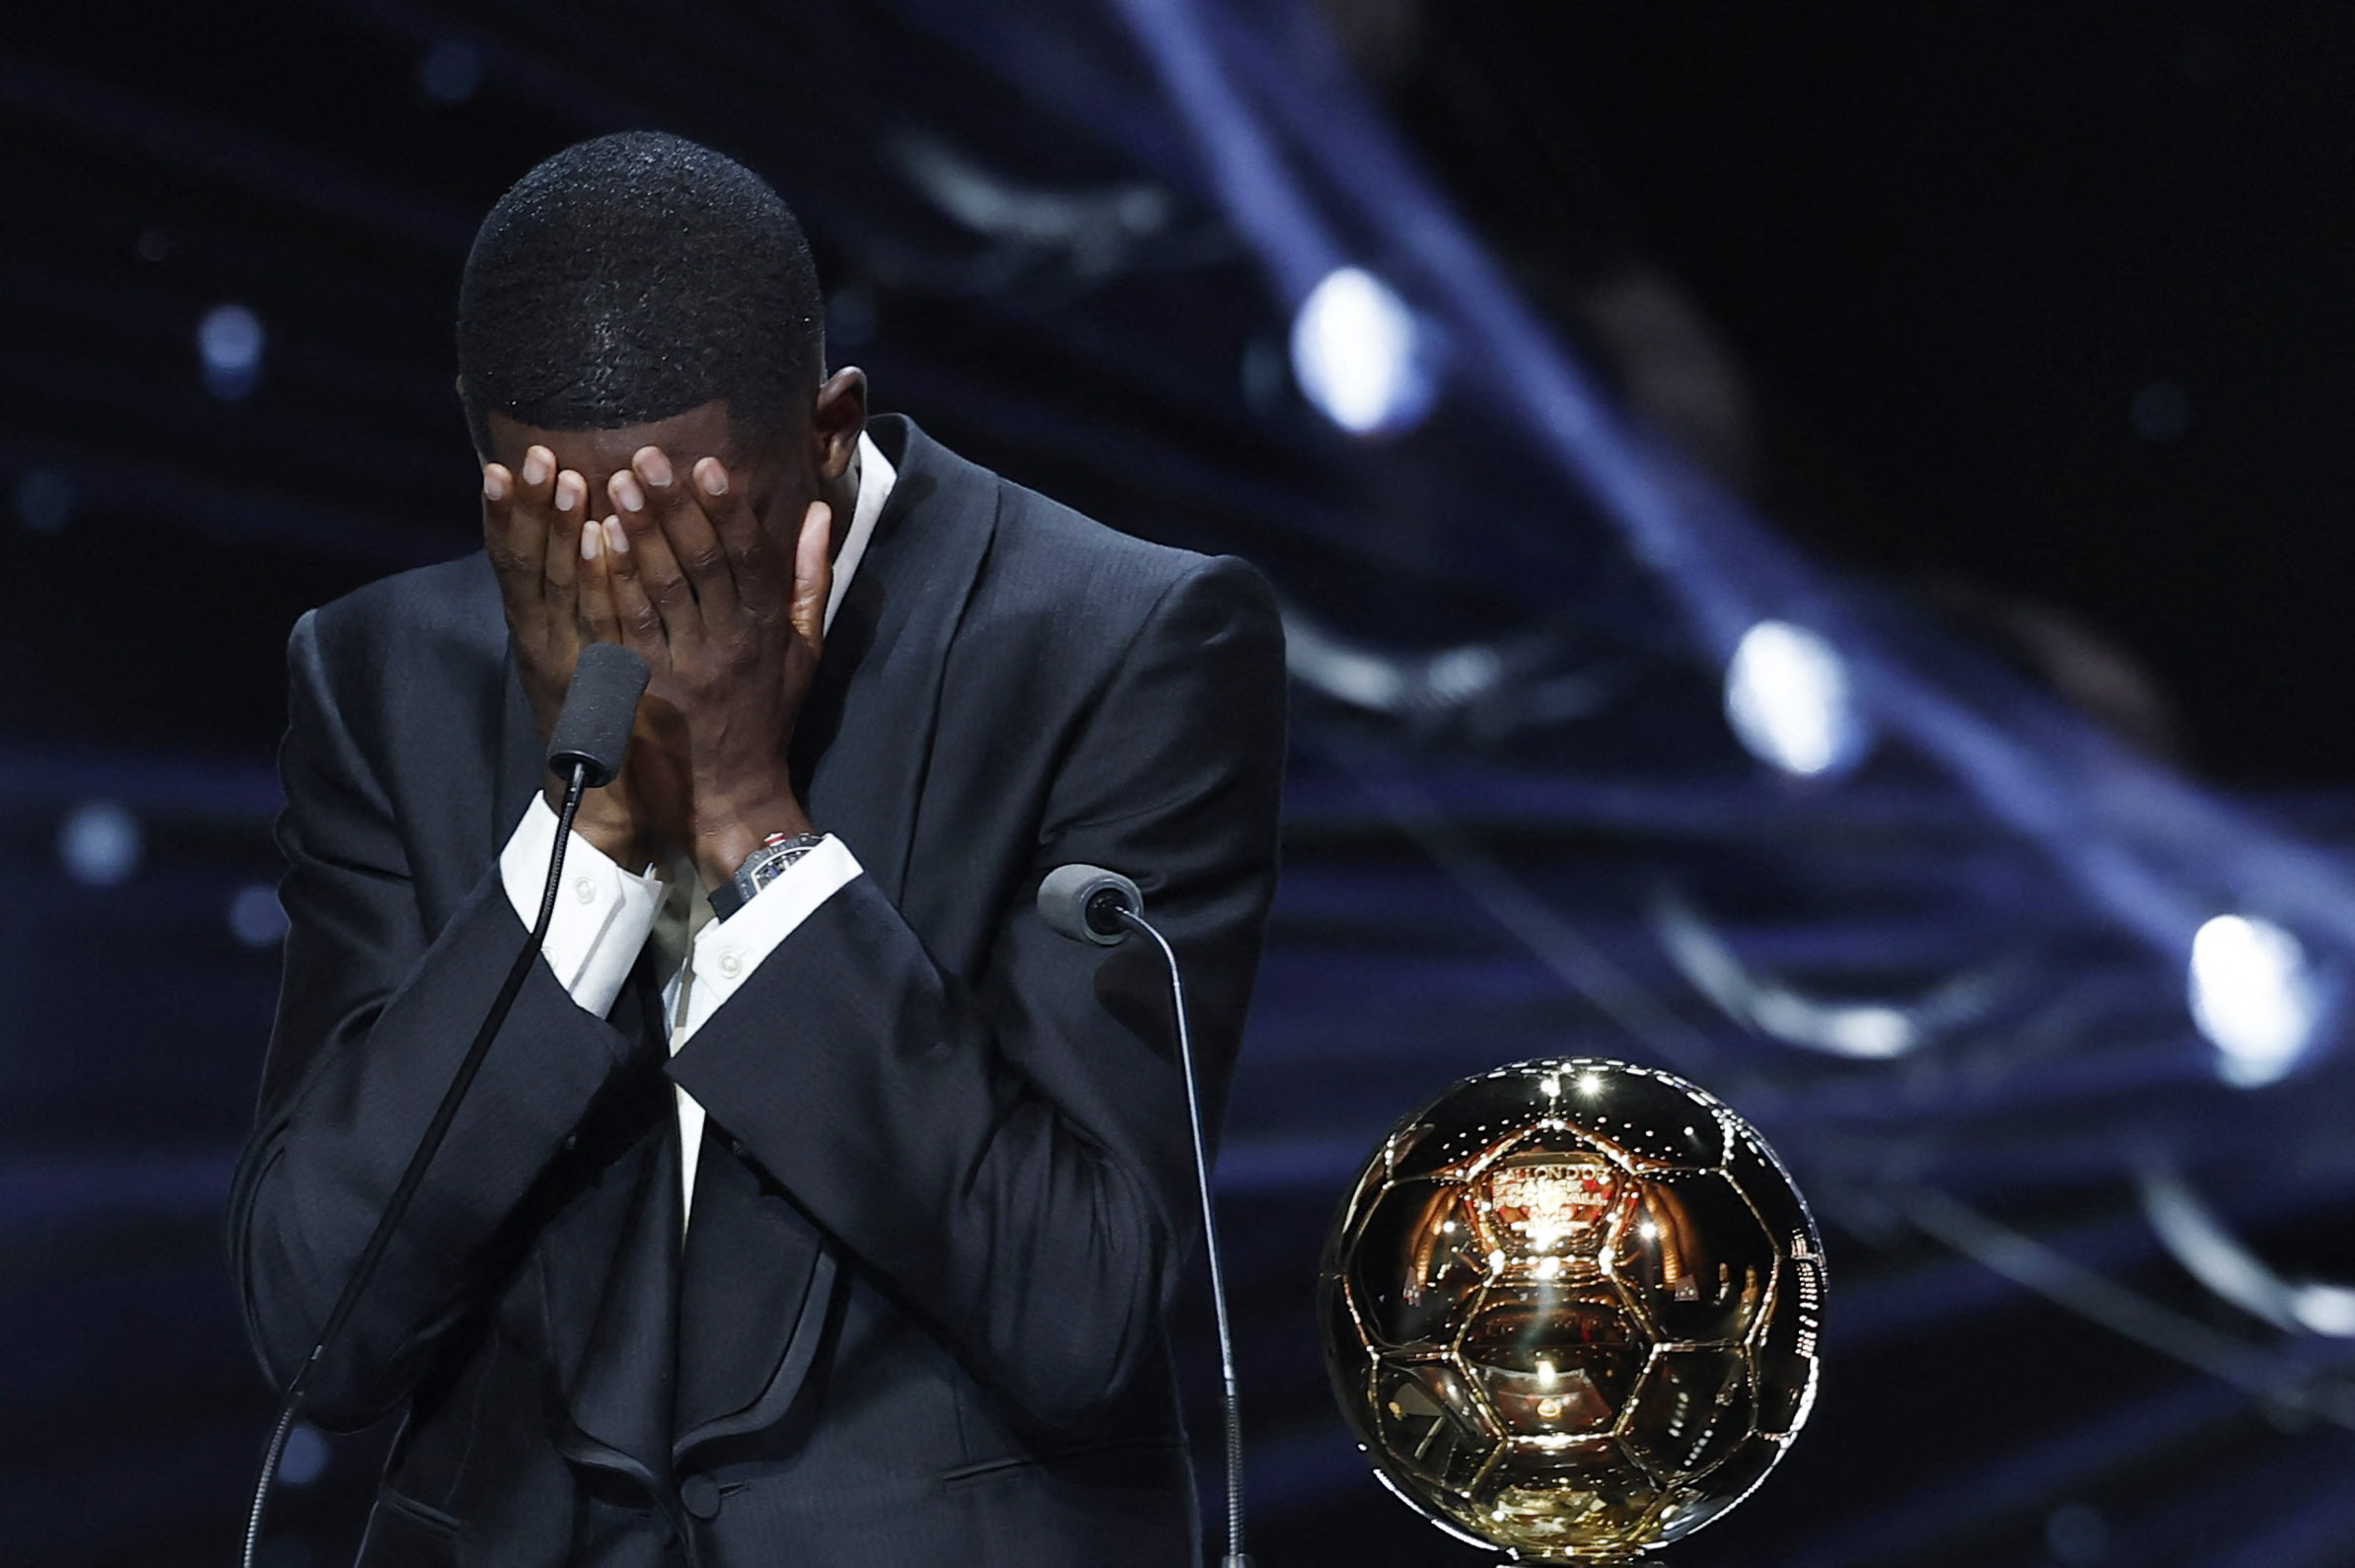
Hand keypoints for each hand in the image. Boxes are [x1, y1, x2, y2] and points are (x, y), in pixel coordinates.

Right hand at [480, 447, 651, 865]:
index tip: (516, 456)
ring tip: (556, 474)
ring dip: (550, 527)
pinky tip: (592, 540)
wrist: (605, 795)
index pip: (515, 554)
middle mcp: (540, 635)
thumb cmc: (597, 717)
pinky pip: (588, 618)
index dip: (513, 508)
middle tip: (530, 452)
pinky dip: (586, 577)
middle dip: (526, 505)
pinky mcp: (590, 678)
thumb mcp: (582, 648)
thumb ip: (576, 597)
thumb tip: (584, 537)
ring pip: (549, 582)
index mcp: (539, 623)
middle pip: (524, 559)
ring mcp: (562, 656)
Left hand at [579, 445, 833, 886]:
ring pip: (662, 588)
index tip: (708, 466)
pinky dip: (613, 580)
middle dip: (673, 507)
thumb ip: (810, 580)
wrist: (731, 796)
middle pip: (702, 564)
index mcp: (766, 631)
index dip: (729, 511)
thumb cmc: (767, 718)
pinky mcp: (646, 686)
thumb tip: (817, 513)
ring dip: (638, 533)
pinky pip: (628, 625)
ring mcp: (685, 666)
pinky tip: (595, 542)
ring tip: (614, 484)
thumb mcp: (803, 651)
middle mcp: (729, 645)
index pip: (751, 558)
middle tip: (646, 458)